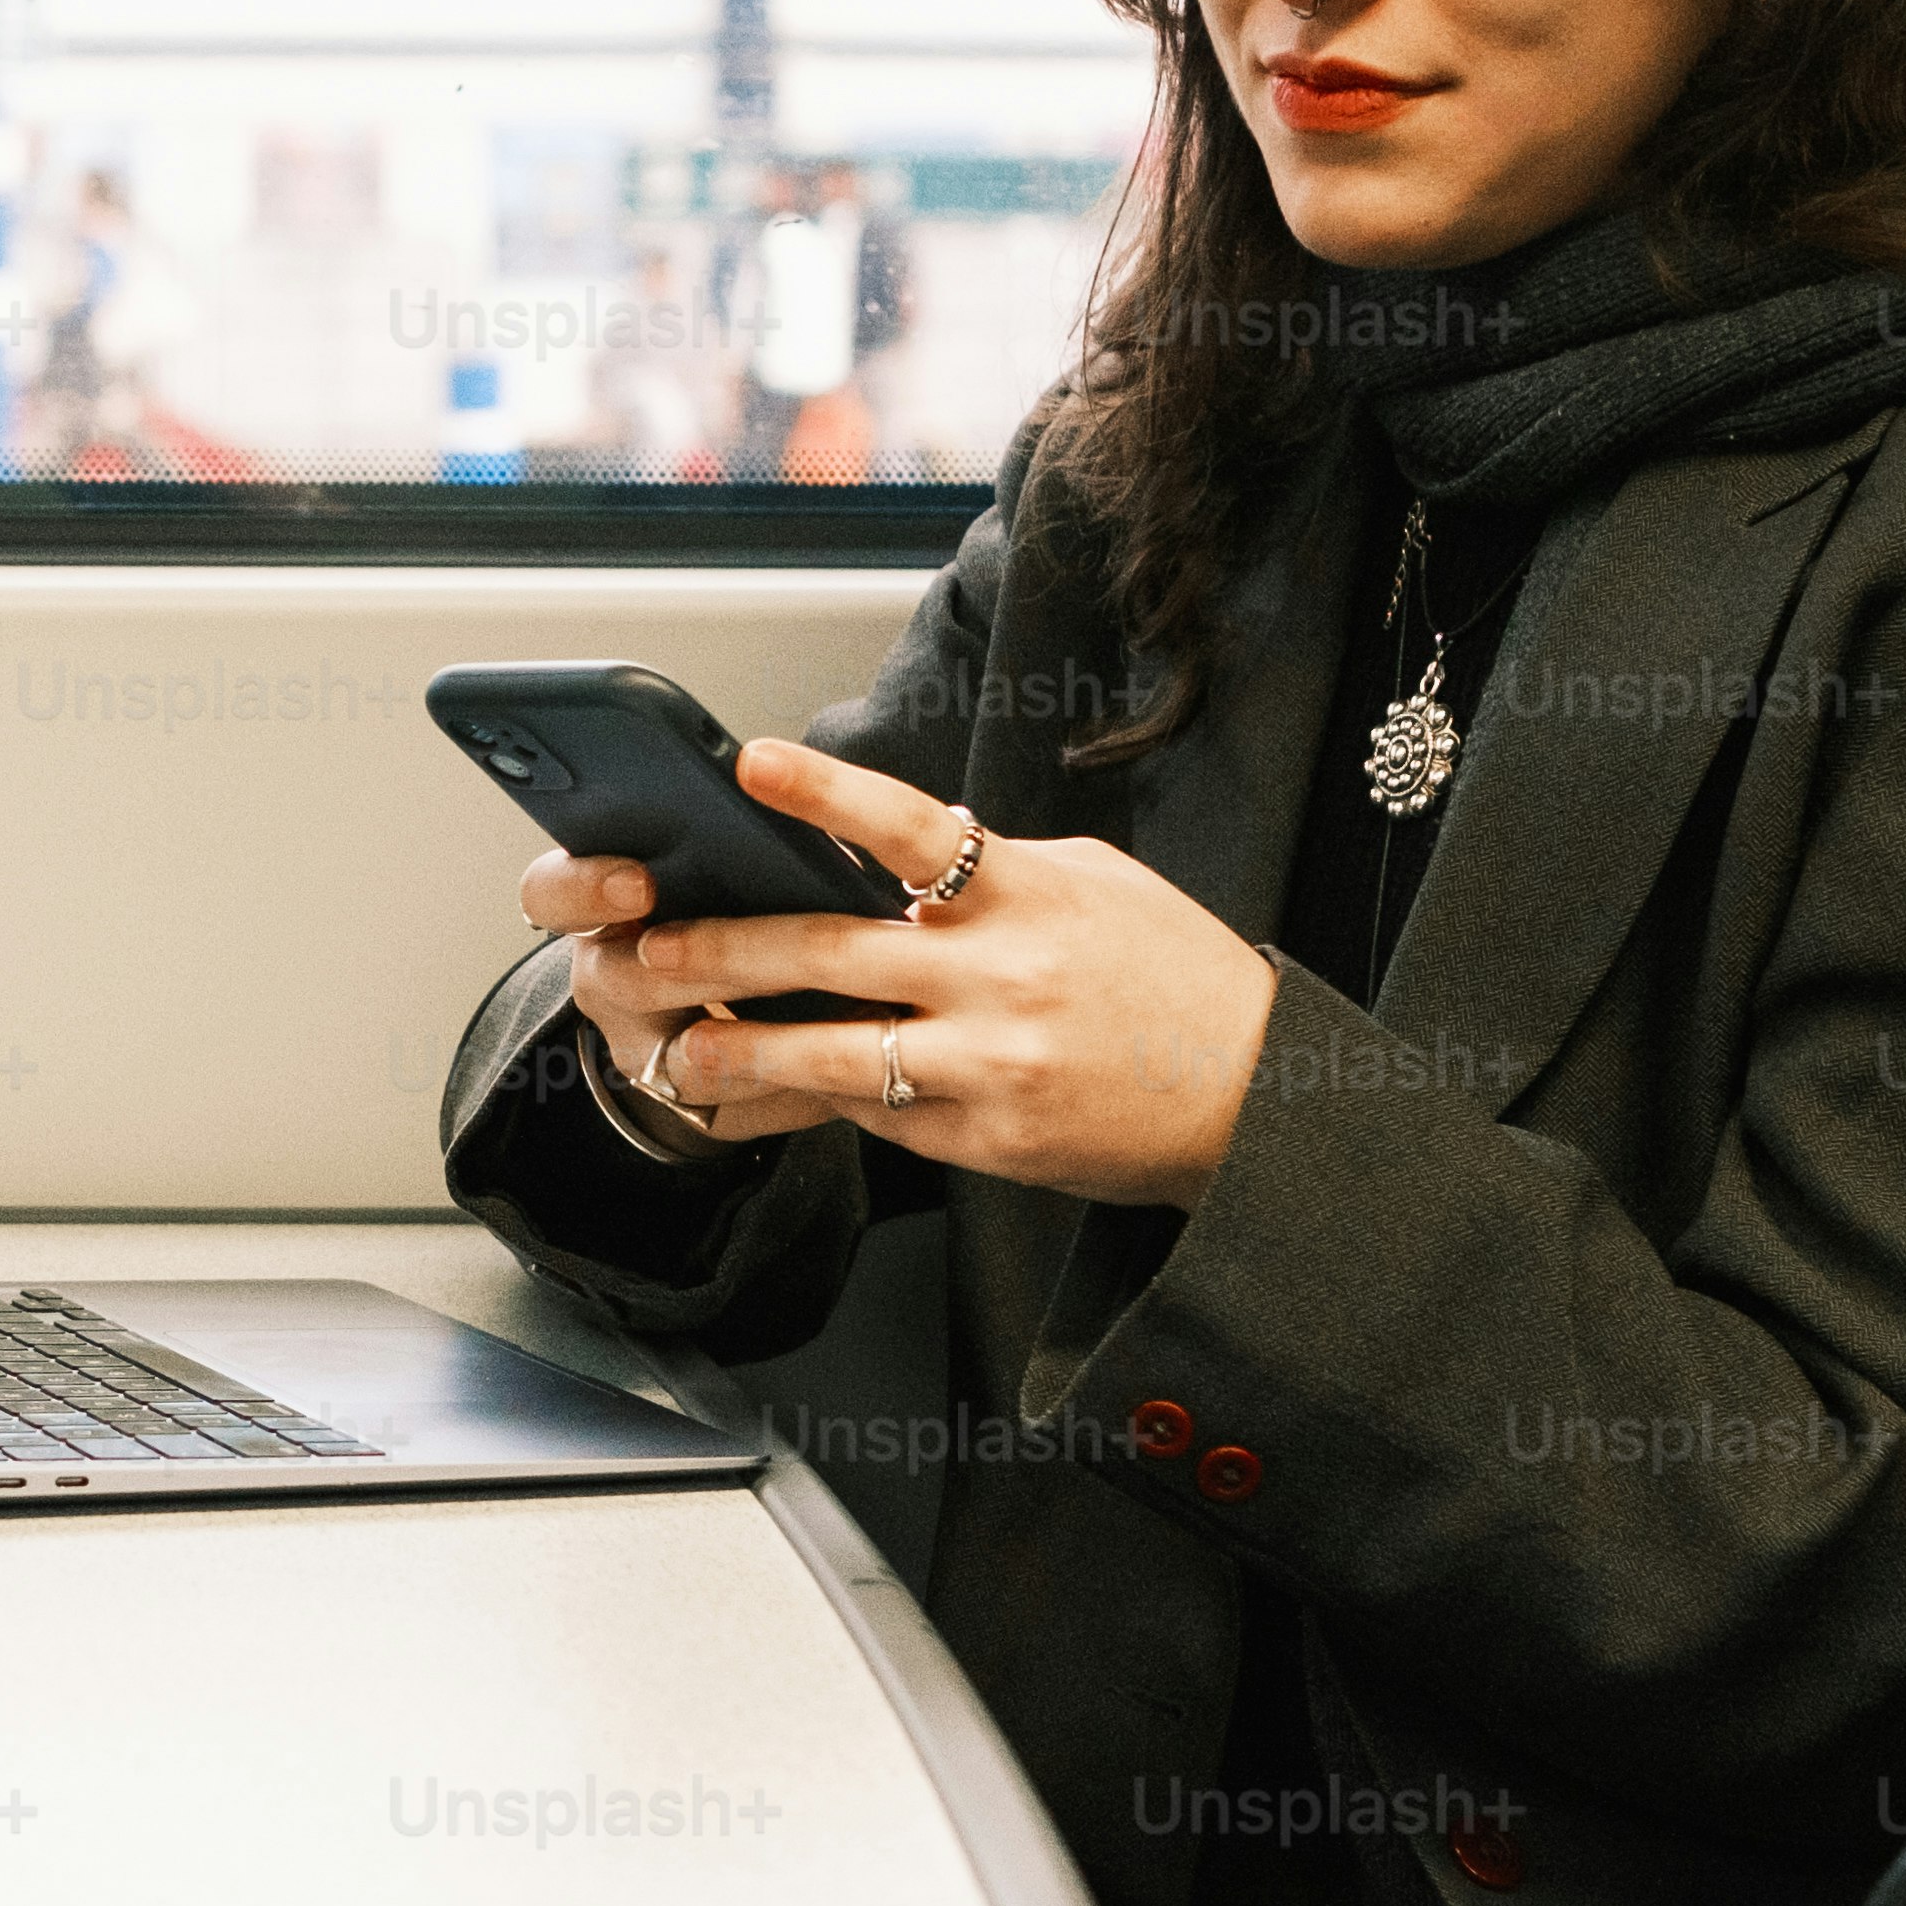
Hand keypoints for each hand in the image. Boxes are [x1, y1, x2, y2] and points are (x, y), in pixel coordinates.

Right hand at [531, 840, 853, 1151]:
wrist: (741, 1004)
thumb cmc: (741, 905)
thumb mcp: (722, 863)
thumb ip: (737, 839)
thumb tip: (804, 795)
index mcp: (601, 909)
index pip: (550, 894)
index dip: (586, 888)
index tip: (640, 881)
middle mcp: (609, 980)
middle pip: (621, 979)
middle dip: (694, 962)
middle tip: (750, 950)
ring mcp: (643, 1050)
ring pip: (680, 1061)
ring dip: (755, 1041)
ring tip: (823, 1016)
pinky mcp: (692, 1109)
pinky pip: (736, 1112)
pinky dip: (793, 1092)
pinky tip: (848, 1070)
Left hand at [613, 744, 1284, 1207]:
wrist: (1254, 1096)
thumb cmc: (1174, 977)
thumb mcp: (1094, 885)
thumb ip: (996, 866)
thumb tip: (913, 844)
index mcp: (1027, 894)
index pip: (912, 828)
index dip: (826, 794)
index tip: (750, 764)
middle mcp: (1001, 976)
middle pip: (832, 950)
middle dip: (723, 951)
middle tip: (650, 950)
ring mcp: (991, 1065)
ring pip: (833, 1055)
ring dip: (742, 1054)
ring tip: (678, 1053)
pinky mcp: (989, 1141)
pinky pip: (881, 1117)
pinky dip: (825, 1104)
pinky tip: (776, 1100)